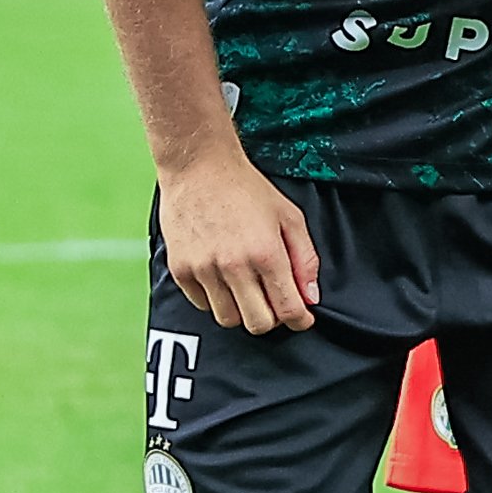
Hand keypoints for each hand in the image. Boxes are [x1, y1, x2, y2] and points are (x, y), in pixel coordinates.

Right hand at [160, 146, 320, 335]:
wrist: (199, 169)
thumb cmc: (248, 190)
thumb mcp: (290, 218)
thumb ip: (305, 260)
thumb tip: (310, 297)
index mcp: (266, 254)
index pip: (288, 309)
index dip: (300, 320)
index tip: (303, 318)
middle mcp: (233, 266)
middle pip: (258, 323)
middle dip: (273, 319)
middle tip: (276, 304)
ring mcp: (203, 270)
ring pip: (228, 319)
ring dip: (244, 311)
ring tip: (249, 290)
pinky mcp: (180, 270)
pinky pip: (203, 305)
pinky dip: (218, 301)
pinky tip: (226, 281)